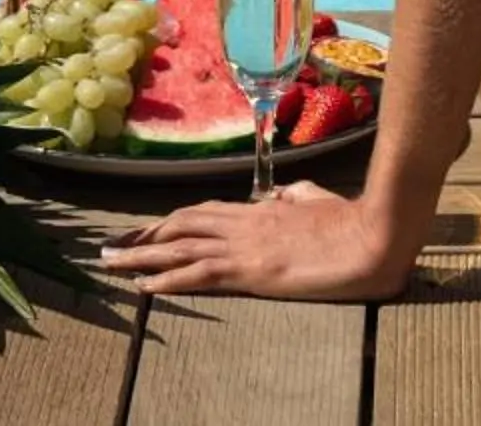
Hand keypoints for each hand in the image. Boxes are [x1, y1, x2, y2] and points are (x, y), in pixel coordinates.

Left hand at [100, 182, 416, 299]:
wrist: (369, 235)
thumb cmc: (350, 221)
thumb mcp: (316, 201)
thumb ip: (295, 196)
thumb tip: (281, 195)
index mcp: (259, 210)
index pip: (202, 212)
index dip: (170, 221)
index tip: (145, 231)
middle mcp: (244, 223)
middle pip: (181, 225)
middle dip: (143, 236)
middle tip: (111, 247)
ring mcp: (245, 245)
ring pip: (180, 246)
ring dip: (142, 255)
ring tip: (112, 263)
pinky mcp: (252, 270)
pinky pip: (199, 273)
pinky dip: (168, 279)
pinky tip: (145, 286)